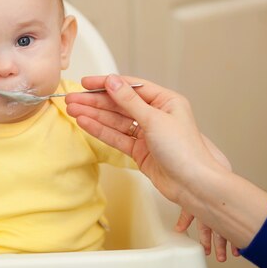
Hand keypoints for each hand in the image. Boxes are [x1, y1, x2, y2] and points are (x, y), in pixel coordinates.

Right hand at [66, 74, 237, 259]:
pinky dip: (100, 130)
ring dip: (94, 115)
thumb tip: (112, 81)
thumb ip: (129, 101)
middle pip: (119, 104)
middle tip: (73, 99)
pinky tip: (85, 123)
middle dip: (95, 101)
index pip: (130, 87)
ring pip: (115, 121)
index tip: (86, 83)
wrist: (193, 186)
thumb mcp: (155, 119)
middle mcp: (156, 115)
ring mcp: (146, 133)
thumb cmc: (185, 151)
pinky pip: (116, 136)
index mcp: (165, 101)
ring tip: (73, 110)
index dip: (107, 84)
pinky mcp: (139, 151)